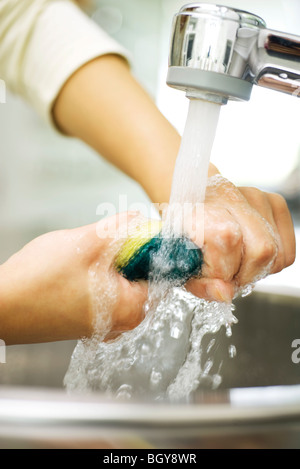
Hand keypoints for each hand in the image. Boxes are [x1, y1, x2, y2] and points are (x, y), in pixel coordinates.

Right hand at [0, 212, 147, 344]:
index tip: (138, 232)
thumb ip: (121, 228)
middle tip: (104, 243)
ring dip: (108, 265)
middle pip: (140, 278)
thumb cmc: (40, 280)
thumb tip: (139, 219)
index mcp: (131, 307)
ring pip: (120, 284)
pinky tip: (76, 270)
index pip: (160, 271)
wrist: (1, 306)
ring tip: (85, 257)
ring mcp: (104, 325)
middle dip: (126, 255)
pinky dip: (97, 278)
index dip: (150, 247)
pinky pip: (104, 294)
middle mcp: (122, 323)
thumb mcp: (87, 242)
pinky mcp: (86, 322)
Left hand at [186, 174, 295, 301]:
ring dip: (257, 270)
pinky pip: (287, 252)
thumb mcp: (180, 265)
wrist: (188, 205)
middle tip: (227, 276)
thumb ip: (200, 284)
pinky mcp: (274, 203)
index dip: (223, 269)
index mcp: (200, 206)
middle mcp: (231, 195)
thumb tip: (225, 294)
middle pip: (262, 248)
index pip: (228, 239)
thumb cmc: (183, 235)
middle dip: (246, 274)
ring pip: (277, 252)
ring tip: (235, 265)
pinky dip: (271, 264)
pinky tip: (249, 257)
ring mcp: (256, 196)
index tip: (212, 276)